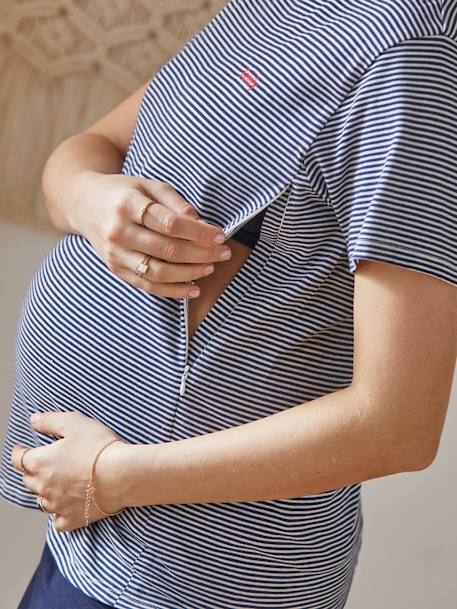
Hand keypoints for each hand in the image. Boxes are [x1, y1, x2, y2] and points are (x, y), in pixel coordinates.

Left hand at [10, 411, 130, 532]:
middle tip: (42, 464)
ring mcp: (57, 505)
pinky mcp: (73, 518)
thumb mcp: (74, 423)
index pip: (18, 459)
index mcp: (41, 462)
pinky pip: (58, 522)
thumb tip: (34, 420)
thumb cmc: (99, 447)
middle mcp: (44, 486)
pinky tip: (65, 507)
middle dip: (32, 471)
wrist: (121, 474)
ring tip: (55, 484)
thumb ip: (49, 421)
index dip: (19, 453)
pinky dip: (59, 515)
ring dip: (44, 492)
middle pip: (28, 480)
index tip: (21, 450)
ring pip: (41, 500)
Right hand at [71, 171, 231, 298]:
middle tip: (224, 254)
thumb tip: (200, 221)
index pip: (171, 224)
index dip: (199, 233)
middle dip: (201, 254)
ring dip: (189, 274)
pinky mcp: (116, 269)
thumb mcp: (148, 185)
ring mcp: (116, 254)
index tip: (220, 236)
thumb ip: (174, 201)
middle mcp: (119, 231)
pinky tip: (193, 290)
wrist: (84, 204)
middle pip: (168, 250)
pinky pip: (147, 286)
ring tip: (210, 268)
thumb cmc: (123, 192)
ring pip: (158, 272)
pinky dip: (172, 291)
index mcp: (128, 205)